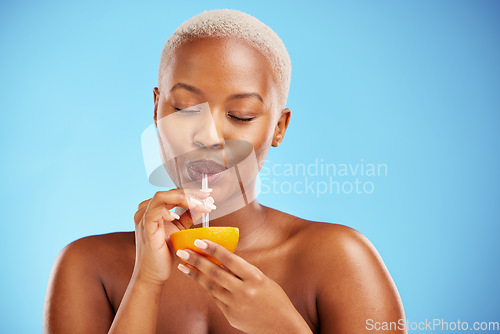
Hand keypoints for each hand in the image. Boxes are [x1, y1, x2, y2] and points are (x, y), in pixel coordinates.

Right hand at [132, 189, 214, 285]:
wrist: (154, 274)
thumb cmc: (165, 252)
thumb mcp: (180, 230)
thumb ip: (189, 216)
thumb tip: (205, 205)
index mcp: (153, 208)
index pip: (173, 193)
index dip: (192, 192)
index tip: (208, 194)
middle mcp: (145, 209)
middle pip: (169, 192)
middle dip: (191, 193)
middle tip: (208, 197)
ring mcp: (143, 218)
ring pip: (162, 197)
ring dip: (183, 199)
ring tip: (199, 205)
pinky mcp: (145, 229)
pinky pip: (154, 213)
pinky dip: (168, 211)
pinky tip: (178, 217)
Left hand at [175, 240, 311, 333]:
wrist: (282, 327)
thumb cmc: (275, 299)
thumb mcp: (263, 280)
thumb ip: (243, 272)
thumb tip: (222, 260)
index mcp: (254, 278)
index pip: (229, 259)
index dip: (213, 249)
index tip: (199, 241)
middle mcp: (244, 291)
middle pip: (215, 272)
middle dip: (196, 260)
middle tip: (183, 251)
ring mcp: (235, 305)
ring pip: (210, 286)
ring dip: (195, 275)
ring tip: (183, 266)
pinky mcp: (230, 316)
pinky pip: (216, 299)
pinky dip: (208, 288)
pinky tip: (200, 281)